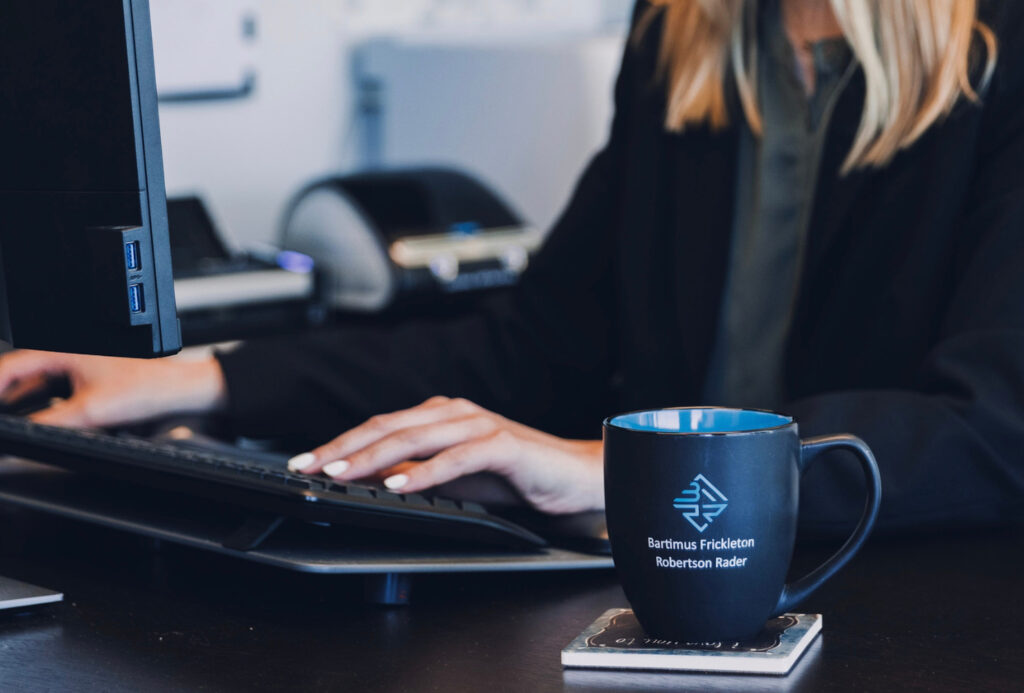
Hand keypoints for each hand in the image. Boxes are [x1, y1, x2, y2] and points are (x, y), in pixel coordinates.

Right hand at [0, 350, 227, 427]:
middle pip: (20, 380)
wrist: (178, 391)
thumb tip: (24, 436)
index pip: (10, 367)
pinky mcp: (86, 385)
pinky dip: (42, 412)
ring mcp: (77, 371)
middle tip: (2, 426)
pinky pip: (54, 399)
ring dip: (21, 409)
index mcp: (63, 351)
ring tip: (12, 428)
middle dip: (4, 402)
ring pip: (36, 392)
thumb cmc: (147, 386)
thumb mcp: (91, 410)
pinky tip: (37, 427)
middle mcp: (67, 357)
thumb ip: (52, 423)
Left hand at [287, 396, 603, 513]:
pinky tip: (400, 485)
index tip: (306, 462)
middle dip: (343, 448)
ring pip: (416, 437)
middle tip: (308, 466)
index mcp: (440, 415)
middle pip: (388, 427)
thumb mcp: (455, 478)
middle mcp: (455, 412)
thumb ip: (417, 472)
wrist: (577, 476)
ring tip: (340, 475)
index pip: (380, 427)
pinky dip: (425, 472)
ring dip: (374, 457)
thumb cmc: (518, 475)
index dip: (341, 443)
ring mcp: (479, 425)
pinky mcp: (502, 444)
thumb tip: (373, 479)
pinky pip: (456, 457)